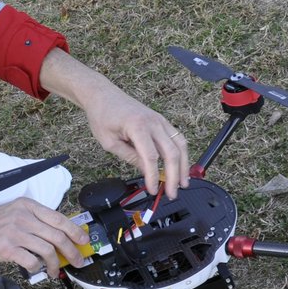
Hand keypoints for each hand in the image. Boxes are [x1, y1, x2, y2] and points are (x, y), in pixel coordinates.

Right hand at [0, 199, 89, 276]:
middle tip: (77, 261)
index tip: (83, 241)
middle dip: (72, 251)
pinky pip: (31, 261)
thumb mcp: (12, 214)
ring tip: (54, 271)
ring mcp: (15, 232)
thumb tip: (57, 235)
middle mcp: (22, 216)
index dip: (75, 231)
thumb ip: (33, 221)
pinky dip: (37, 268)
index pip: (59, 218)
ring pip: (48, 250)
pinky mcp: (7, 248)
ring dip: (55, 264)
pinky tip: (36, 270)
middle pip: (58, 235)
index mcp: (27, 206)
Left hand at [80, 85, 190, 199]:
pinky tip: (180, 166)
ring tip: (183, 182)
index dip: (153, 176)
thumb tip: (145, 171)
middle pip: (172, 152)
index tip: (153, 190)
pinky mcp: (161, 121)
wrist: (103, 95)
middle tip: (172, 193)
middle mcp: (154, 122)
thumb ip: (129, 157)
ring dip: (184, 165)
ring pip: (180, 144)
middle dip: (174, 175)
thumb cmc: (103, 116)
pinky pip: (177, 138)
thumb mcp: (109, 142)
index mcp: (138, 126)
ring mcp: (160, 120)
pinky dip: (181, 153)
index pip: (151, 157)